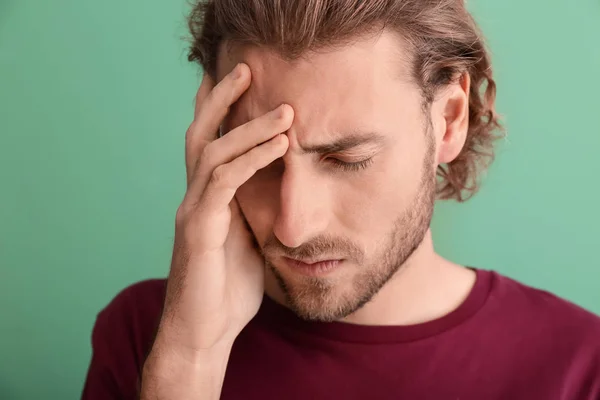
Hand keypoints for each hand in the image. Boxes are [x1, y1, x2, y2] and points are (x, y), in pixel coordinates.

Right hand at [156, 62, 292, 355]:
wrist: (204, 333)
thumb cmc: (227, 290)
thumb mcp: (248, 243)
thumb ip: (254, 213)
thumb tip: (279, 193)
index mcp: (208, 200)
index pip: (210, 144)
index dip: (221, 110)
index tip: (242, 82)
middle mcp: (195, 198)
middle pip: (201, 135)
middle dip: (222, 99)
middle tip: (247, 68)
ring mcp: (194, 212)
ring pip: (215, 154)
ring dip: (250, 127)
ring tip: (285, 110)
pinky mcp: (199, 232)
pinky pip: (223, 185)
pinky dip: (251, 161)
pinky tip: (278, 146)